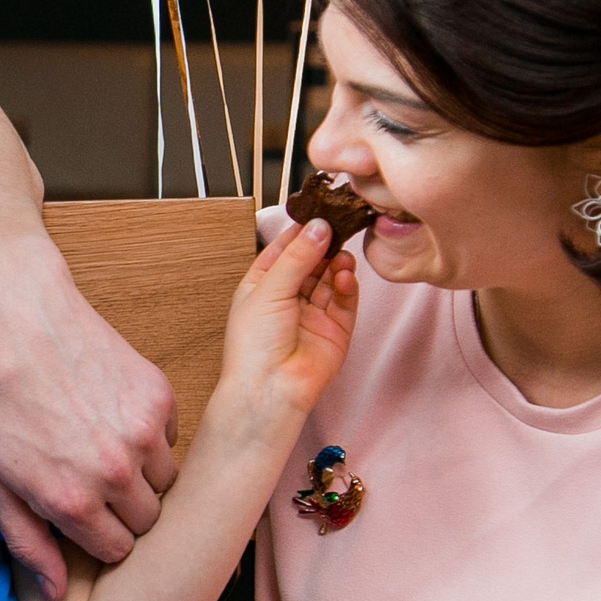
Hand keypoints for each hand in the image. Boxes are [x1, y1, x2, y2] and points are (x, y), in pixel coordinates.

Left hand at [0, 134, 177, 595]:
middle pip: (147, 523)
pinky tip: (111, 414)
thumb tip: (58, 594)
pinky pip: (172, 439)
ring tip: (102, 447)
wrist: (11, 315)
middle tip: (93, 483)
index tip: (84, 519)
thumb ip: (29, 542)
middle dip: (123, 512)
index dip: (99, 538)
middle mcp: (115, 474)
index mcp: (72, 502)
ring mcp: (144, 433)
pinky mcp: (160, 396)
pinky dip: (150, 436)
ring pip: (166, 484)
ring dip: (142, 476)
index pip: (117, 551)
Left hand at [212, 216, 359, 428]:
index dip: (300, 231)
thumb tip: (320, 226)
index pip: (283, 249)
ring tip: (341, 253)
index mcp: (262, 286)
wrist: (269, 389)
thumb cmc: (253, 345)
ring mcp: (313, 313)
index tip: (318, 211)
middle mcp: (288, 297)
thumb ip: (297, 256)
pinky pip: (345, 300)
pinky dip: (347, 285)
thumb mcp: (268, 289)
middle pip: (312, 260)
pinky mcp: (336, 329)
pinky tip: (345, 274)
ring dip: (337, 262)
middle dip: (324, 243)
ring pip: (331, 277)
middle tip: (339, 224)